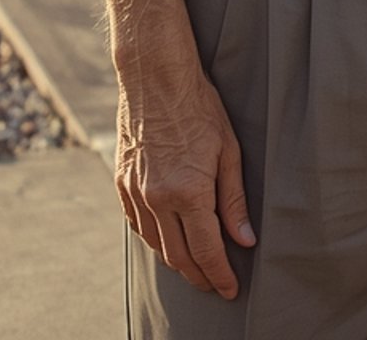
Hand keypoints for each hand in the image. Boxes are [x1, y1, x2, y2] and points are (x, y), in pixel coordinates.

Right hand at [115, 64, 255, 298]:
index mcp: (188, 192)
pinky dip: (155, 240)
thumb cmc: (199, 108)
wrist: (155, 78)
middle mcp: (158, 199)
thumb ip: (234, 200)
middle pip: (179, 256)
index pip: (206, 250)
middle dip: (199, 276)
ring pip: (156, 245)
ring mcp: (136, 193)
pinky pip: (138, 226)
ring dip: (177, 262)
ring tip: (196, 267)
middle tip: (216, 285)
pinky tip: (169, 240)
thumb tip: (245, 239)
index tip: (230, 290)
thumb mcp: (228, 150)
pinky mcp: (122, 184)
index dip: (219, 275)